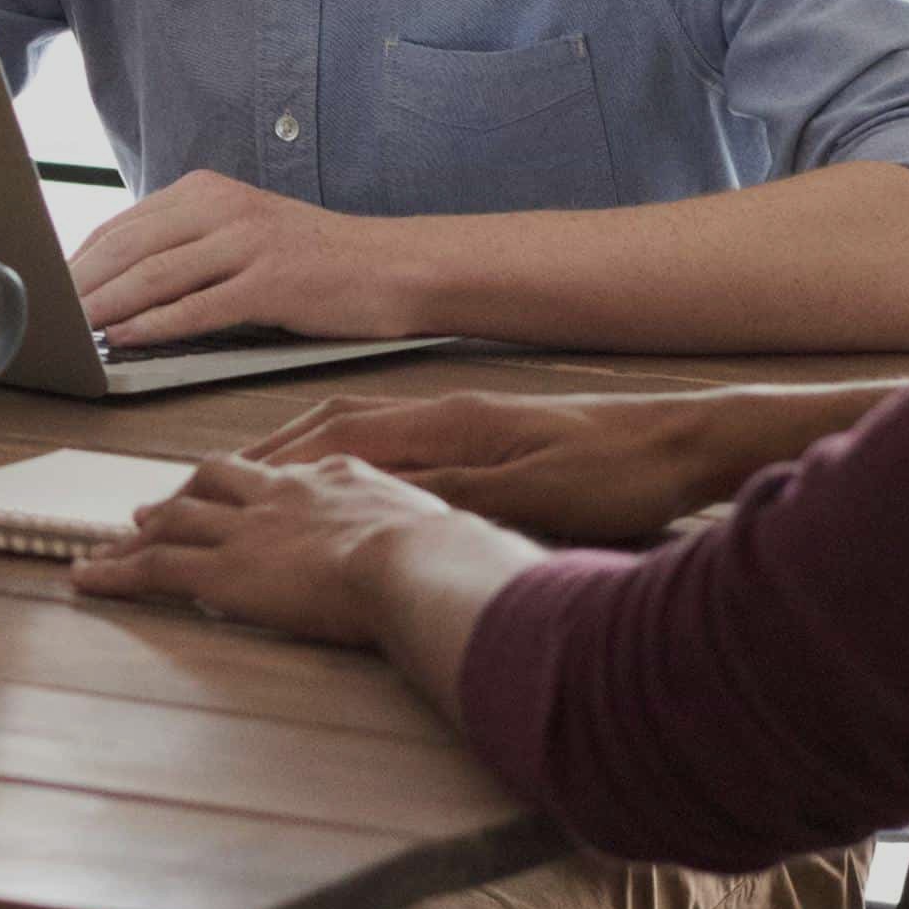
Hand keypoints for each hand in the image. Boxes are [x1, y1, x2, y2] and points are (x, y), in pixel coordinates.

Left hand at [71, 171, 420, 350]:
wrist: (395, 265)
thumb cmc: (316, 261)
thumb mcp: (243, 234)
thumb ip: (186, 248)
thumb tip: (117, 282)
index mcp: (208, 191)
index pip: (123, 226)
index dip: (76, 260)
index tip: (43, 290)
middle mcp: (223, 208)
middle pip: (128, 247)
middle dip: (78, 284)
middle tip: (41, 315)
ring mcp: (248, 242)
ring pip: (155, 276)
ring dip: (104, 306)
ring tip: (68, 330)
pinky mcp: (272, 281)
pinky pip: (198, 306)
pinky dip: (153, 325)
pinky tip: (123, 339)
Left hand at [71, 454, 460, 643]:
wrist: (416, 561)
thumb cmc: (442, 555)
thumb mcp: (438, 524)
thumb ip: (423, 528)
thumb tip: (446, 546)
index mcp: (332, 476)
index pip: (277, 474)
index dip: (247, 486)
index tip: (232, 495)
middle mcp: (280, 493)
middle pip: (215, 480)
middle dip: (182, 495)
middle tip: (154, 512)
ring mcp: (248, 530)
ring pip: (174, 522)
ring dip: (137, 536)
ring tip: (108, 549)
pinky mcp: (224, 571)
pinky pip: (155, 569)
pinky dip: (116, 572)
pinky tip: (88, 579)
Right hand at [237, 387, 774, 546]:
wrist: (683, 443)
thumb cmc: (615, 473)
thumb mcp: (527, 494)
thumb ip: (447, 493)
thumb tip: (369, 494)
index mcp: (450, 425)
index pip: (340, 438)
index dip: (280, 461)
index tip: (229, 482)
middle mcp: (450, 414)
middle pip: (340, 425)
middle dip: (278, 451)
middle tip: (224, 478)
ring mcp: (470, 421)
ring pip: (367, 430)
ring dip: (311, 450)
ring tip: (267, 473)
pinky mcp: (493, 436)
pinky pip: (399, 442)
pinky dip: (355, 456)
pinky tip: (355, 477)